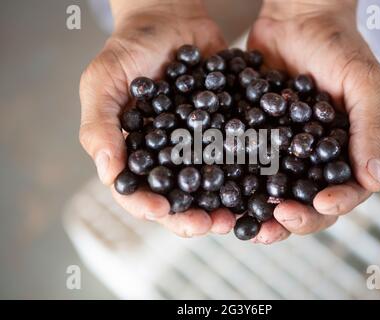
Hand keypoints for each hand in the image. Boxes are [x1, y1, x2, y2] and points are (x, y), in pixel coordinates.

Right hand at [79, 0, 235, 236]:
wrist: (172, 18)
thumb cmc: (130, 48)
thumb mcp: (103, 81)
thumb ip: (99, 125)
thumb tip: (108, 172)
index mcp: (135, 154)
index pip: (137, 192)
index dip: (147, 207)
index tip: (162, 211)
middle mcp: (169, 158)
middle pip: (179, 199)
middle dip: (195, 216)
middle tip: (214, 224)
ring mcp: (199, 147)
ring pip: (212, 186)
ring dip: (226, 204)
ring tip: (241, 214)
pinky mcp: (225, 131)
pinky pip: (237, 155)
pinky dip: (249, 170)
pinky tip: (263, 180)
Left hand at [247, 0, 379, 242]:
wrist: (296, 20)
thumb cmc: (339, 48)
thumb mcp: (366, 85)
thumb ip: (373, 131)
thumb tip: (374, 182)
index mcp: (345, 155)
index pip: (345, 193)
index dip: (333, 205)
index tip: (319, 204)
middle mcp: (312, 162)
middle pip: (306, 203)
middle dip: (294, 218)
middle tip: (277, 221)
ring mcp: (281, 154)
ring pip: (272, 195)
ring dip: (261, 215)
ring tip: (247, 226)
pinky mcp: (254, 142)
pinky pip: (244, 169)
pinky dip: (234, 186)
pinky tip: (222, 195)